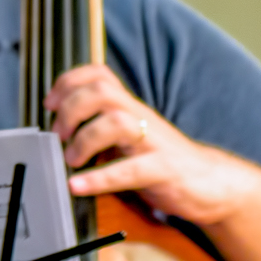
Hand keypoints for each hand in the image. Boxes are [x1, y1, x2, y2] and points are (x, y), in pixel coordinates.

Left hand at [44, 64, 253, 224]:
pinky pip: (130, 170)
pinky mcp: (164, 169)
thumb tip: (57, 134)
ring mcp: (153, 142)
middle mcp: (140, 118)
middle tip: (59, 134)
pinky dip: (99, 178)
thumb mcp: (127, 139)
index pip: (99, 75)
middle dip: (71, 109)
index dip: (69, 81)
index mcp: (129, 108)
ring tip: (72, 160)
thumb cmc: (160, 161)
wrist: (210, 182)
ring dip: (84, 140)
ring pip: (116, 123)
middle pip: (102, 92)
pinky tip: (77, 186)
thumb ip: (98, 131)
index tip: (50, 102)